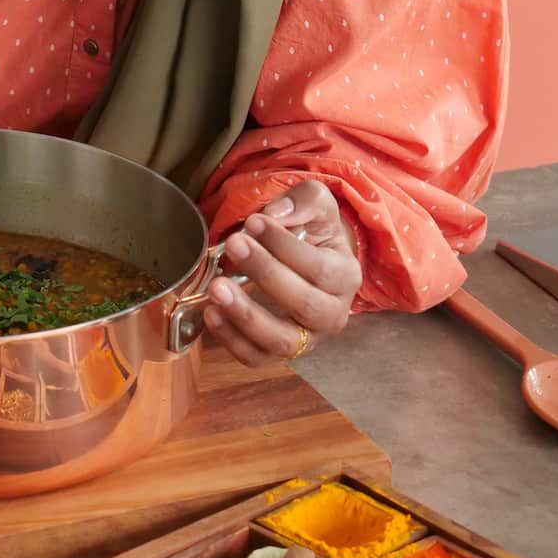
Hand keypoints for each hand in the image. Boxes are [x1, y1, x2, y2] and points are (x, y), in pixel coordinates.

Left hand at [202, 181, 361, 368]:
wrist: (309, 256)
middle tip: (233, 245)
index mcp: (346, 276)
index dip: (284, 246)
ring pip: (281, 340)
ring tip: (216, 287)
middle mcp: (333, 314)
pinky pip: (256, 356)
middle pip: (304, 304)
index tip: (253, 222)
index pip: (318, 267)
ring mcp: (307, 339)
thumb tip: (277, 213)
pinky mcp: (278, 352)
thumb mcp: (317, 204)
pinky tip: (211, 313)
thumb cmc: (312, 230)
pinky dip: (232, 340)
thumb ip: (305, 201)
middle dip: (265, 273)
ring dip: (246, 315)